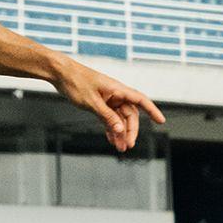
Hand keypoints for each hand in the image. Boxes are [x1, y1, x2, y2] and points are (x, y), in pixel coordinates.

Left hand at [50, 59, 165, 152]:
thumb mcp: (92, 102)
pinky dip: (110, 129)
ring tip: (120, 148)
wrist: (61, 74)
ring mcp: (108, 99)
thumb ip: (106, 116)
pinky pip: (108, 118)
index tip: (161, 121)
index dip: (152, 111)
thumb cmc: (76, 83)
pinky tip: (112, 140)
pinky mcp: (99, 103)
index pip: (141, 100)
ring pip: (119, 118)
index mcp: (118, 89)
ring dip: (120, 133)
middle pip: (129, 114)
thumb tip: (120, 130)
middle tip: (128, 146)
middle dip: (130, 130)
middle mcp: (116, 94)